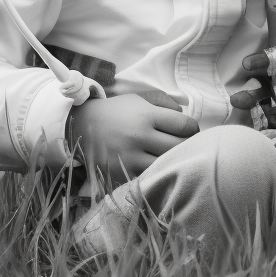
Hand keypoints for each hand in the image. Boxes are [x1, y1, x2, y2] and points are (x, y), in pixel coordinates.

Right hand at [68, 92, 198, 179]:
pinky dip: (155, 174)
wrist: (82, 127)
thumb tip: (185, 116)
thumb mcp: (139, 99)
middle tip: (189, 146)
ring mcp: (130, 158)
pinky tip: (158, 168)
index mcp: (147, 115)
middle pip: (178, 147)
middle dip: (188, 146)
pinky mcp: (121, 174)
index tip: (192, 130)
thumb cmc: (117, 111)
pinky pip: (148, 178)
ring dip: (173, 162)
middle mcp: (139, 136)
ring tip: (175, 158)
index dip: (193, 128)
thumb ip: (164, 102)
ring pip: (165, 165)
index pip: (184, 125)